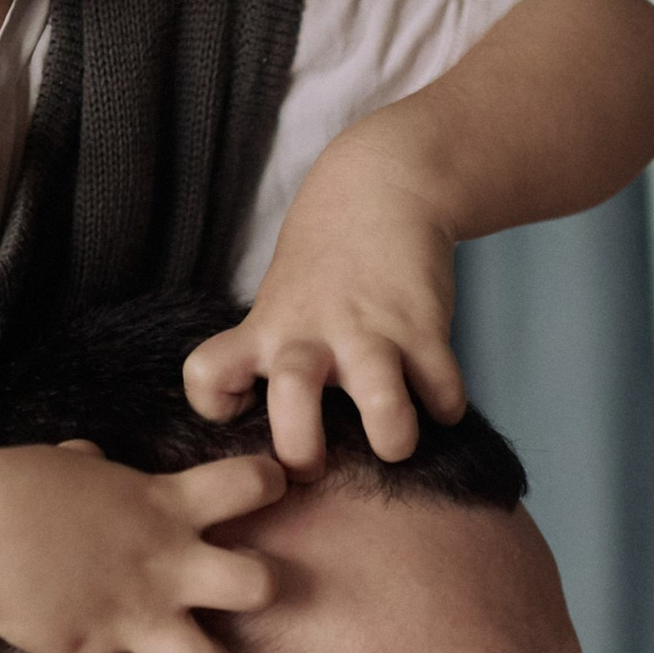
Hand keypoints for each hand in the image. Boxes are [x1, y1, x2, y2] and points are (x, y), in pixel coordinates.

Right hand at [0, 439, 284, 652]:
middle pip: (261, 585)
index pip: (252, 483)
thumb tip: (87, 461)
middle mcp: (167, 565)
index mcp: (168, 504)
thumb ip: (95, 469)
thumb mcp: (69, 464)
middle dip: (261, 589)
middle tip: (236, 588)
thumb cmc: (19, 484)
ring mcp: (135, 617)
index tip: (266, 490)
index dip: (269, 484)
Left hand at [182, 144, 464, 475]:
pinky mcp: (423, 328)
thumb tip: (286, 434)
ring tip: (396, 443)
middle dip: (304, 450)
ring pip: (380, 399)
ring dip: (394, 436)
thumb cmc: (325, 263)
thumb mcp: (279, 302)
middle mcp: (311, 335)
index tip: (243, 407)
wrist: (382, 187)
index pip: (207, 375)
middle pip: (292, 399)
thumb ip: (271, 359)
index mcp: (266, 330)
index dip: (216, 404)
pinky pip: (442, 389)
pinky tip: (439, 401)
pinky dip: (446, 406)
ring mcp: (370, 333)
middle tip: (316, 465)